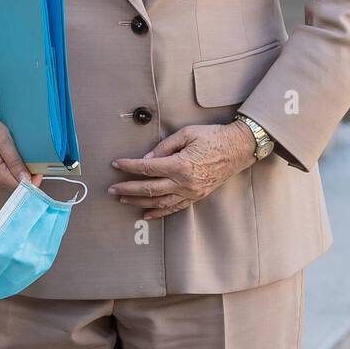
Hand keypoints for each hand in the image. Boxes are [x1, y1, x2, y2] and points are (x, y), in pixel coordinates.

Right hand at [0, 117, 42, 193]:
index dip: (33, 179)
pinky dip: (12, 173)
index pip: (22, 187)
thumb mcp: (4, 141)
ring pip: (13, 184)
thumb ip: (15, 162)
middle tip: (28, 160)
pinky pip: (6, 180)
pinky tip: (10, 162)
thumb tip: (27, 178)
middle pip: (18, 186)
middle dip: (27, 176)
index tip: (38, 171)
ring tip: (16, 158)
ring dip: (19, 174)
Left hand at [108, 120, 256, 219]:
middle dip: (127, 189)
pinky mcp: (196, 197)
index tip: (116, 165)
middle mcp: (184, 182)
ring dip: (138, 202)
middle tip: (112, 190)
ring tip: (123, 200)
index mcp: (180, 164)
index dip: (129, 166)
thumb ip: (164, 147)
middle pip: (149, 189)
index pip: (147, 168)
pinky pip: (174, 208)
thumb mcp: (186, 134)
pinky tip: (146, 214)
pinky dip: (158, 213)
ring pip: (159, 202)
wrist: (237, 149)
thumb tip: (146, 159)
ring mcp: (190, 192)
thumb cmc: (212, 137)